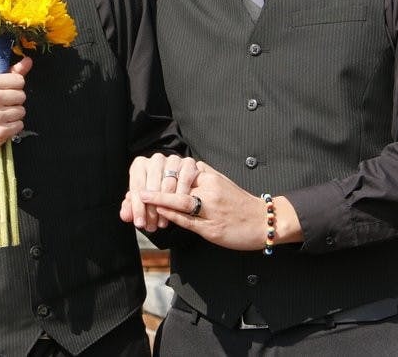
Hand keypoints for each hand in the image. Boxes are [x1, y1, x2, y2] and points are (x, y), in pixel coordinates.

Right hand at [0, 56, 32, 157]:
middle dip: (14, 101)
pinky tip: (0, 125)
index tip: (5, 92)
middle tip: (0, 106)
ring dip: (13, 115)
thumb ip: (9, 74)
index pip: (19, 80)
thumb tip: (28, 61)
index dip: (14, 87)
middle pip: (22, 96)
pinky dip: (12, 127)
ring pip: (21, 111)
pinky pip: (19, 125)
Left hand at [120, 153, 198, 230]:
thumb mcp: (140, 199)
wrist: (176, 181)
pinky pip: (184, 180)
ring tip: (163, 223)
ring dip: (166, 206)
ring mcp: (173, 159)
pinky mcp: (188, 162)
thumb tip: (126, 215)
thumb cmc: (153, 192)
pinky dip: (181, 196)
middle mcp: (156, 159)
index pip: (137, 187)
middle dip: (151, 210)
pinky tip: (178, 210)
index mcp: (140, 165)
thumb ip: (131, 207)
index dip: (137, 208)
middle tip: (152, 226)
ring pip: (169, 184)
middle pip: (153, 186)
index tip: (140, 223)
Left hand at [138, 161, 300, 249]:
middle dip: (153, 188)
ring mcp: (211, 207)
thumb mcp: (219, 184)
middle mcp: (209, 188)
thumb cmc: (239, 204)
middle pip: (175, 183)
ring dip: (157, 200)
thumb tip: (175, 177)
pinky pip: (187, 218)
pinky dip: (171, 215)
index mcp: (209, 175)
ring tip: (140, 199)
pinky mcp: (212, 227)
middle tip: (134, 193)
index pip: (178, 171)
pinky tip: (159, 213)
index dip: (158, 175)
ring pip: (179, 199)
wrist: (264, 221)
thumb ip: (198, 180)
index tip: (141, 179)